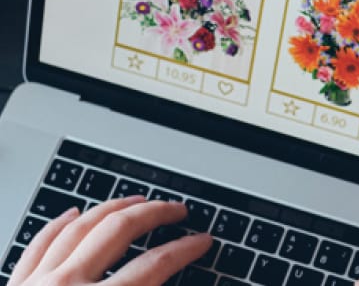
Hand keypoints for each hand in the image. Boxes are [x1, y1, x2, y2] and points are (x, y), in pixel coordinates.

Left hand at [8, 196, 211, 285]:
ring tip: (136, 199)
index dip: (184, 249)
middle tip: (176, 209)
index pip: (155, 266)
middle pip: (120, 231)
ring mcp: (38, 283)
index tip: (200, 240)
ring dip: (114, 207)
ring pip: (82, 226)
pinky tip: (75, 212)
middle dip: (155, 213)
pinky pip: (40, 242)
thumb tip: (163, 283)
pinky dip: (60, 223)